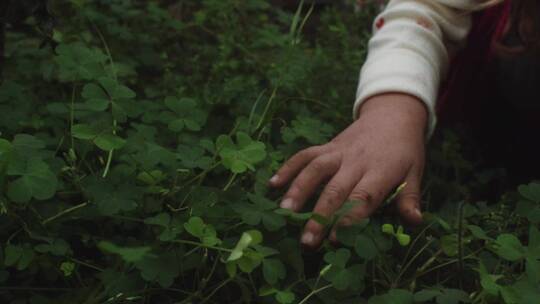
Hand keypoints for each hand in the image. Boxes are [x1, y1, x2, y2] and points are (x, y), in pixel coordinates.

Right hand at [269, 93, 426, 247]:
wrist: (392, 115)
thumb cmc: (404, 150)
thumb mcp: (415, 172)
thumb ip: (410, 198)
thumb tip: (414, 222)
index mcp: (380, 170)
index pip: (363, 197)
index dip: (349, 218)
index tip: (335, 239)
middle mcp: (356, 161)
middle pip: (336, 189)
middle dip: (320, 215)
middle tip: (307, 241)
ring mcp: (339, 152)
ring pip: (315, 169)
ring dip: (298, 189)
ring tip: (284, 211)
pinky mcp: (327, 146)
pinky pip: (305, 155)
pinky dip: (288, 167)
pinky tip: (273, 183)